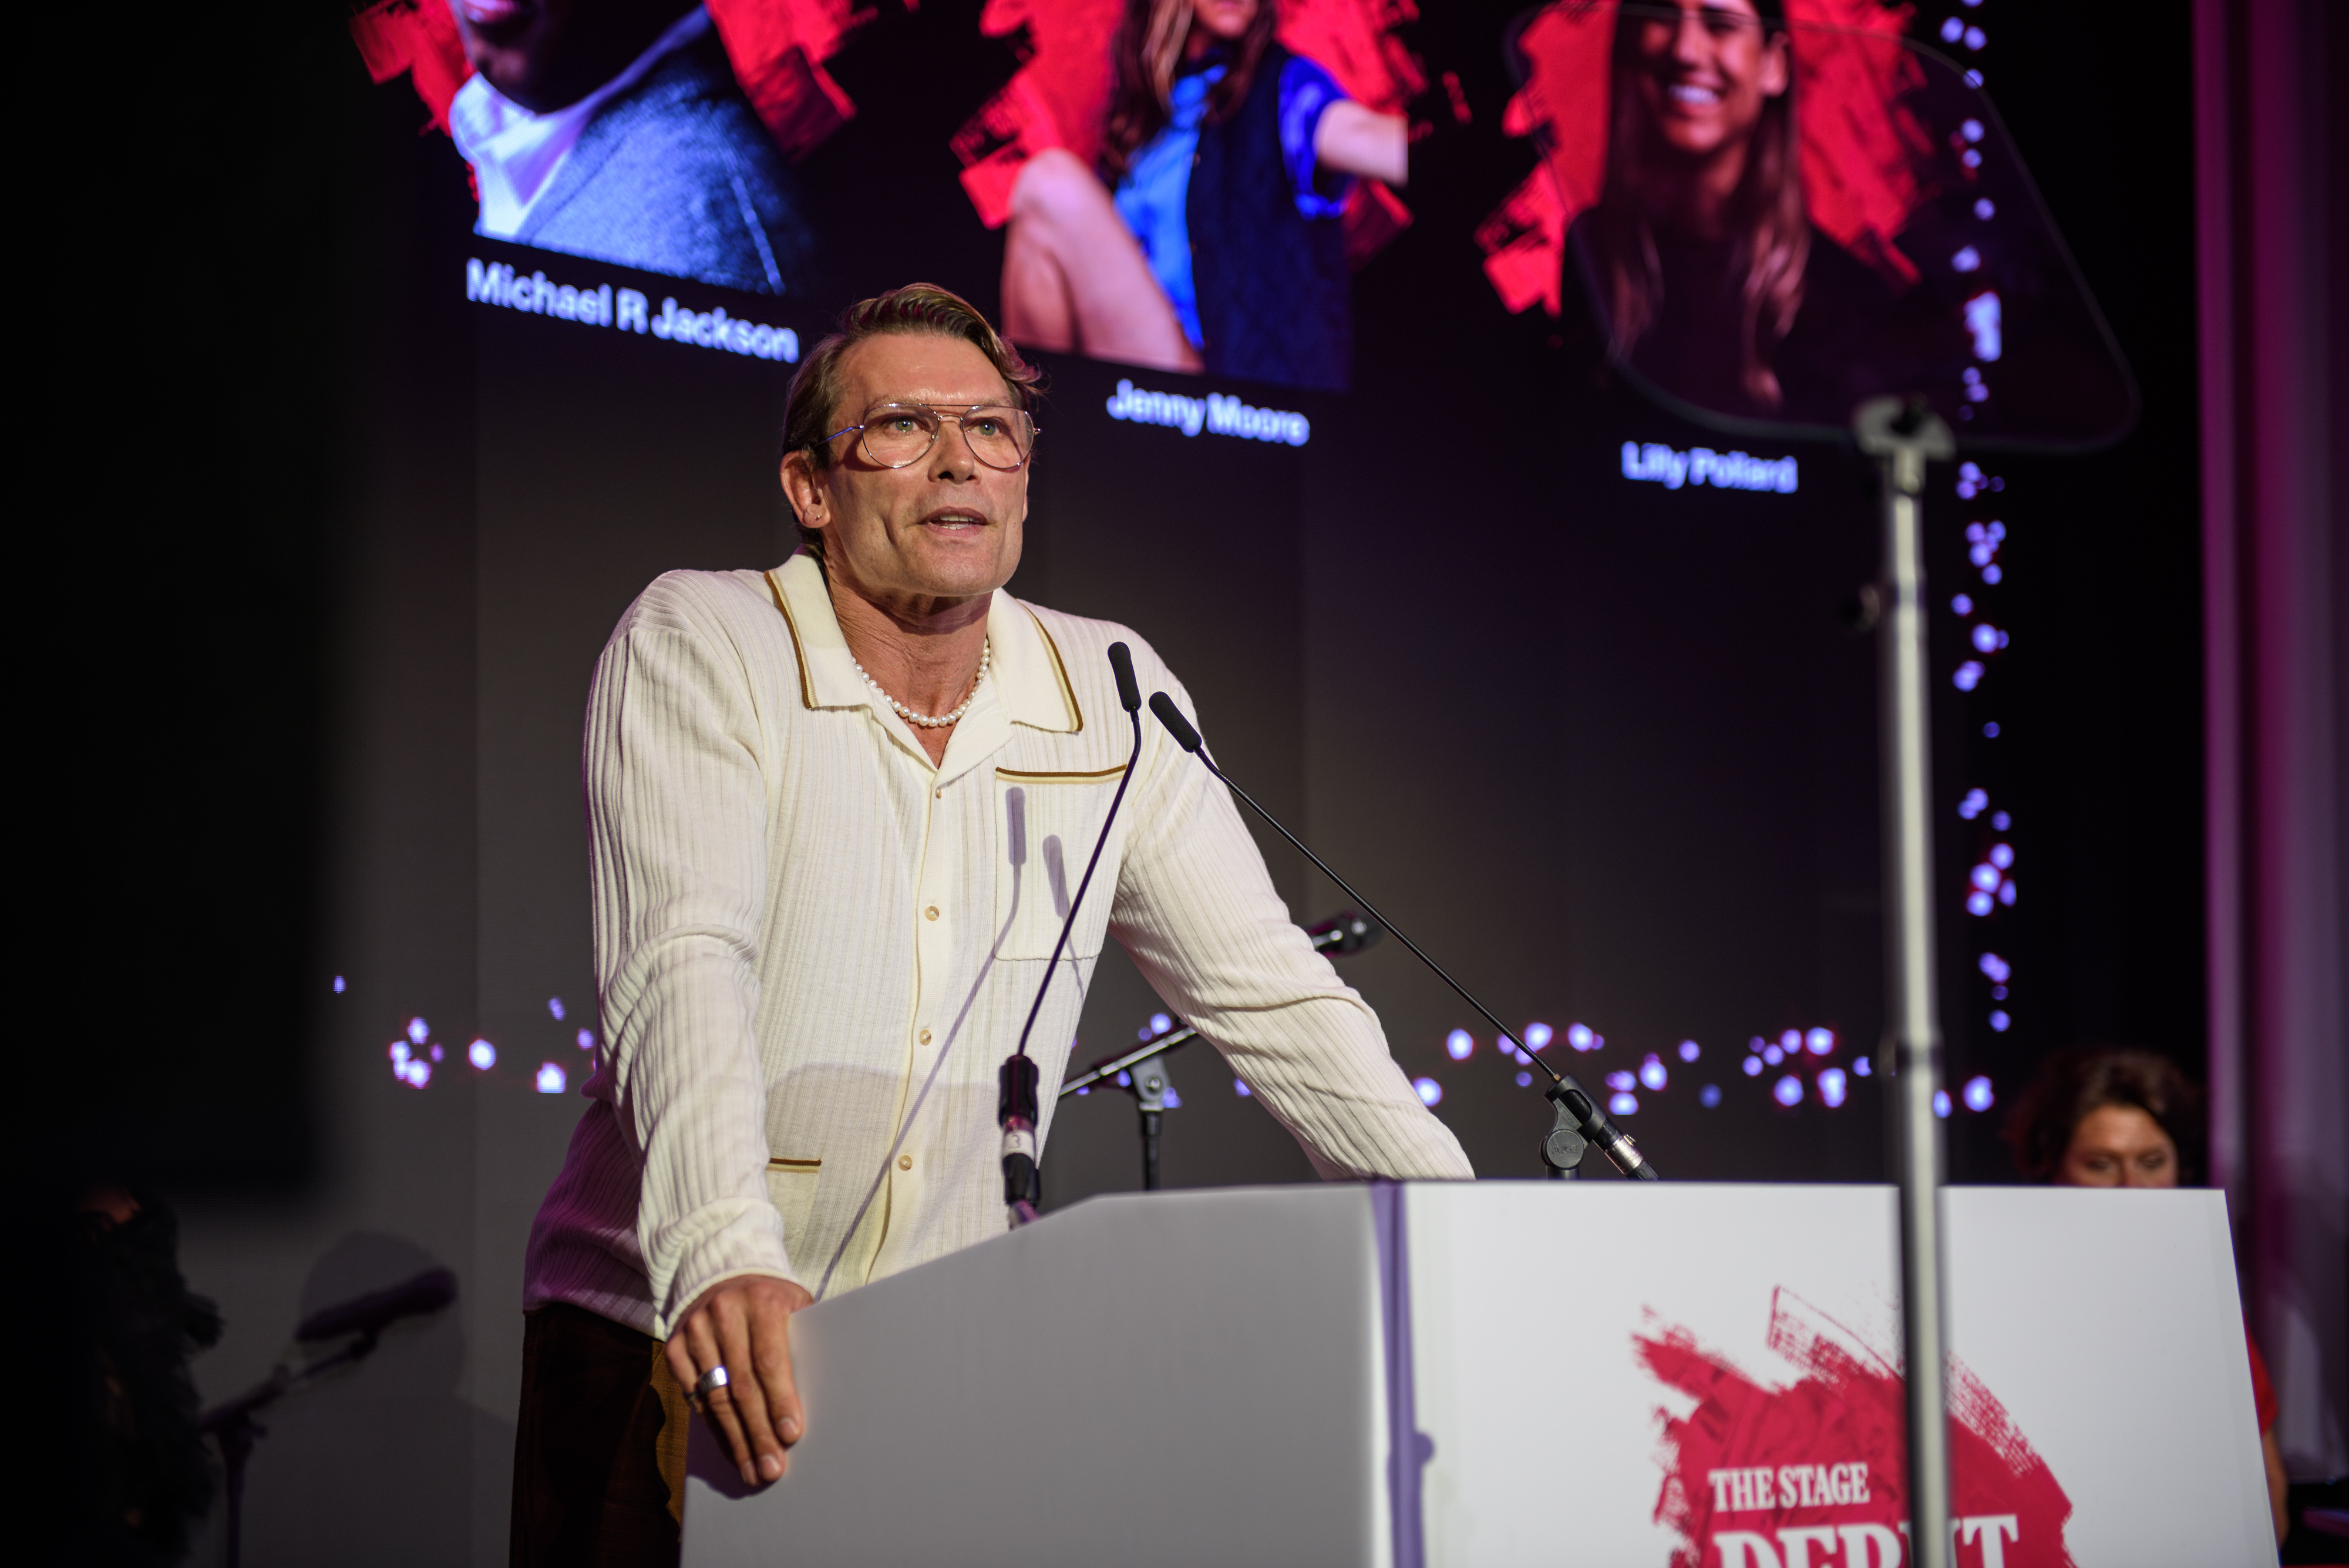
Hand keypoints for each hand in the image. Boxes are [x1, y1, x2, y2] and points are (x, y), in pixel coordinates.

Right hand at [666, 1274, 814, 1485]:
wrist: (723, 1273)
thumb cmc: (771, 1299)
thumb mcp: (794, 1305)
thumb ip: (803, 1341)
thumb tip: (822, 1397)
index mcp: (762, 1301)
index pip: (769, 1359)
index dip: (780, 1400)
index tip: (791, 1435)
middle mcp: (723, 1314)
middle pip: (741, 1386)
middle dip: (758, 1433)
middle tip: (772, 1469)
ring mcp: (695, 1330)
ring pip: (715, 1397)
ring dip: (735, 1440)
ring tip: (753, 1471)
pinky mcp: (674, 1346)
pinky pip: (694, 1396)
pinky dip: (713, 1427)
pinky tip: (730, 1448)